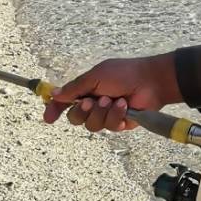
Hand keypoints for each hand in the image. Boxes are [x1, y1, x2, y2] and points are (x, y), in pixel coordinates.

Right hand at [41, 54, 179, 131]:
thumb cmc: (124, 73)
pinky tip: (125, 106)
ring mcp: (106, 115)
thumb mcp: (96, 76)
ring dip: (102, 112)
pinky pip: (110, 127)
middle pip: (75, 118)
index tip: (49, 118)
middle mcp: (94, 104)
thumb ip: (75, 88)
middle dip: (82, 112)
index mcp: (86, 89)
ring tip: (115, 100)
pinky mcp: (119, 123)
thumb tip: (53, 94)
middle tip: (91, 102)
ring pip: (92, 125)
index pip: (65, 103)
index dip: (55, 110)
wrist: (151, 81)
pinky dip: (116, 115)